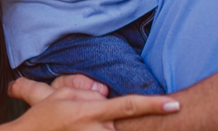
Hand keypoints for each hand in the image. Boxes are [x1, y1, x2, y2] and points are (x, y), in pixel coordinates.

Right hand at [8, 78, 179, 129]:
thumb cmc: (41, 119)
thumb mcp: (60, 95)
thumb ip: (86, 91)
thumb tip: (106, 93)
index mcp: (90, 112)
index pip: (129, 106)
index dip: (154, 105)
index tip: (175, 104)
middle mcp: (95, 130)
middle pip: (130, 126)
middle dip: (143, 123)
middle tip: (161, 113)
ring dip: (118, 126)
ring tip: (89, 118)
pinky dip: (107, 129)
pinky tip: (85, 126)